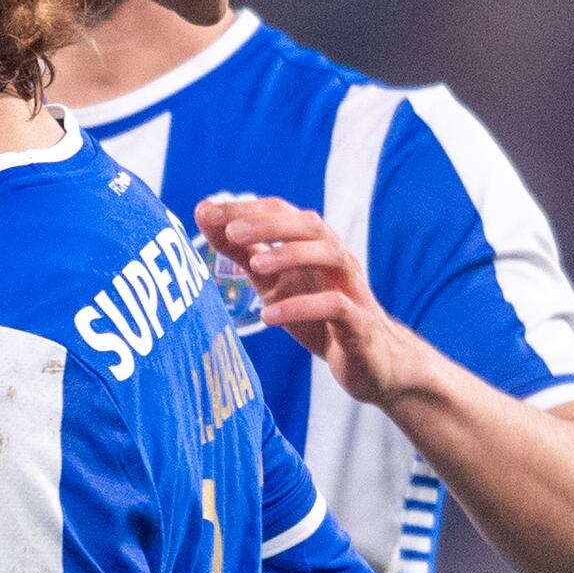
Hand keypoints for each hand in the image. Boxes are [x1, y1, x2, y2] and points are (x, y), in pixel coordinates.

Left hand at [196, 194, 436, 409]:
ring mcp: (350, 286)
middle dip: (268, 224)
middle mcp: (335, 257)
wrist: (369, 363)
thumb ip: (242, 252)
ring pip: (329, 254)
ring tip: (256, 264)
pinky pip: (335, 306)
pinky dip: (301, 308)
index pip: (280, 211)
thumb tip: (204, 216)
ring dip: (290, 254)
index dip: (244, 209)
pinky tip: (269, 317)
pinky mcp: (359, 321)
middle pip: (307, 224)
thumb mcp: (272, 283)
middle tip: (230, 232)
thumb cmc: (319, 318)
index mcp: (313, 244)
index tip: (205, 212)